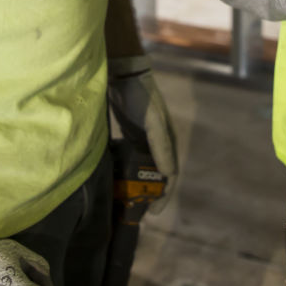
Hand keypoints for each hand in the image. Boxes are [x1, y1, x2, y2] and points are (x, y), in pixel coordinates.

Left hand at [108, 53, 178, 211]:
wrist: (124, 74)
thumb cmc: (142, 98)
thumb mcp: (153, 122)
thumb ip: (161, 147)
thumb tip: (168, 176)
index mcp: (168, 142)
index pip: (170, 175)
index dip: (164, 194)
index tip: (154, 212)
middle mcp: (157, 143)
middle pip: (156, 175)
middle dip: (149, 193)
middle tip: (137, 209)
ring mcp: (142, 139)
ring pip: (142, 169)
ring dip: (136, 184)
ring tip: (126, 199)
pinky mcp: (128, 135)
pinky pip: (129, 159)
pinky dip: (125, 171)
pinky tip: (115, 179)